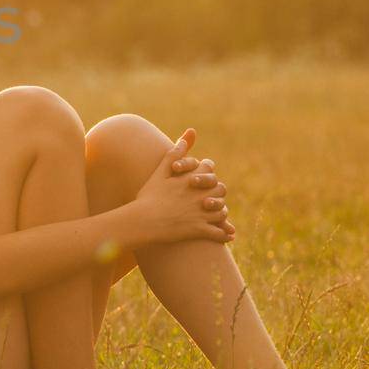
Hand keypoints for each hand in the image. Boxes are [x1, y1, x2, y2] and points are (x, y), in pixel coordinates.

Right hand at [134, 128, 232, 244]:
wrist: (142, 221)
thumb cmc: (148, 196)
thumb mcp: (160, 172)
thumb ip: (175, 153)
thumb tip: (190, 133)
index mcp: (192, 179)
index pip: (210, 170)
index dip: (207, 173)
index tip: (203, 178)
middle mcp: (200, 195)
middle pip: (220, 190)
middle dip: (217, 193)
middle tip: (211, 198)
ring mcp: (201, 213)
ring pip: (222, 211)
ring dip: (221, 214)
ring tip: (218, 217)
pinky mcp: (200, 230)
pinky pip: (219, 233)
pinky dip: (224, 234)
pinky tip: (226, 236)